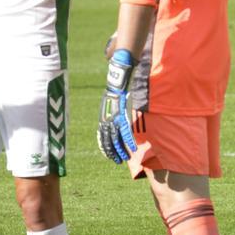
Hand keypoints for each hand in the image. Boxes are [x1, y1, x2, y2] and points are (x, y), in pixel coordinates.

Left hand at [97, 49, 137, 163]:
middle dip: (111, 150)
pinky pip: (125, 130)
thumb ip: (114, 107)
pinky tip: (132, 149)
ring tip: (123, 159)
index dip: (105, 145)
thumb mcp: (113, 99)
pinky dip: (128, 140)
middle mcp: (107, 116)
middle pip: (107, 138)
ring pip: (115, 137)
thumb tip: (117, 113)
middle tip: (115, 161)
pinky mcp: (122, 112)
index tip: (108, 154)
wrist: (118, 73)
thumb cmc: (117, 84)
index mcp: (104, 114)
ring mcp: (114, 115)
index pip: (102, 134)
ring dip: (119, 149)